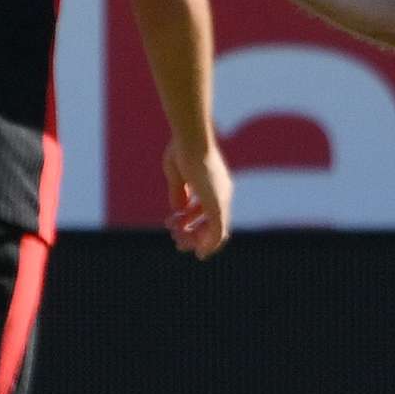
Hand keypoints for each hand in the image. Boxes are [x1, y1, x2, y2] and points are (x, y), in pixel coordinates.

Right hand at [164, 137, 232, 257]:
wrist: (191, 140)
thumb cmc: (181, 150)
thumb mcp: (178, 175)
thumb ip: (179, 192)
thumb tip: (178, 209)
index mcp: (214, 183)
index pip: (209, 210)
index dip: (191, 220)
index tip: (173, 225)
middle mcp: (221, 192)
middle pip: (212, 222)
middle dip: (192, 233)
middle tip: (175, 239)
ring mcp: (221, 199)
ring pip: (214, 230)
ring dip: (195, 240)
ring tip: (178, 240)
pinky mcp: (217, 205)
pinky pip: (218, 232)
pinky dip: (209, 245)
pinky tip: (200, 254)